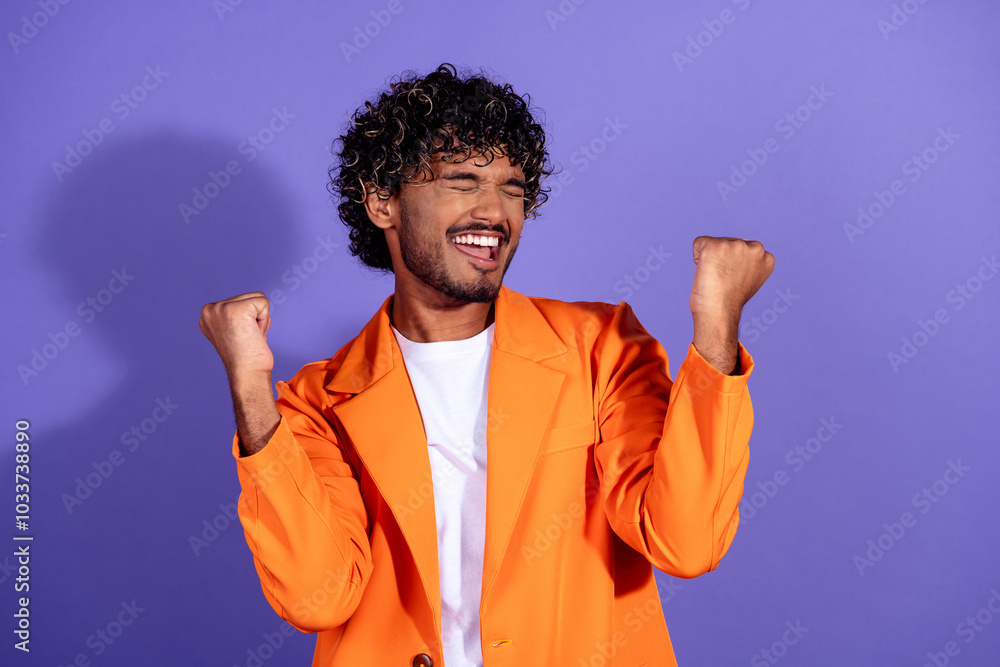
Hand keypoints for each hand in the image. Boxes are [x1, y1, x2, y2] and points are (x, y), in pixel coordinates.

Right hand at [198, 292, 273, 379]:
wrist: (247, 374)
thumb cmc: (247, 358)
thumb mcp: (234, 331)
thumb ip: (237, 316)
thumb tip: (253, 304)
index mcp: (207, 314)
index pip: (240, 301)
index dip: (248, 320)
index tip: (240, 337)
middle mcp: (209, 309)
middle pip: (249, 297)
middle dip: (255, 318)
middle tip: (247, 338)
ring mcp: (220, 308)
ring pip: (258, 298)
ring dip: (260, 320)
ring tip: (250, 337)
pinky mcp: (235, 309)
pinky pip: (264, 303)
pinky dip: (264, 321)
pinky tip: (254, 335)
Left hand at [689, 237, 773, 372]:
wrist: (720, 313)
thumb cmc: (729, 302)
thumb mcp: (747, 280)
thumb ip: (746, 263)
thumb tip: (739, 247)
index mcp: (766, 257)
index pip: (742, 249)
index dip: (733, 265)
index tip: (734, 281)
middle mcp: (756, 248)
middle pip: (728, 243)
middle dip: (721, 260)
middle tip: (724, 281)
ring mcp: (736, 245)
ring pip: (714, 243)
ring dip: (709, 259)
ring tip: (716, 278)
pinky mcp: (716, 245)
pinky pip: (698, 243)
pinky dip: (697, 257)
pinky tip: (706, 273)